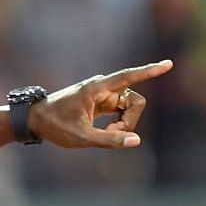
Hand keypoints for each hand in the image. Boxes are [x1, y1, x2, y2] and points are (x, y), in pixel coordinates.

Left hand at [26, 60, 173, 150]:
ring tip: (103, 134)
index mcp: (97, 88)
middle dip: (130, 120)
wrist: (36, 119)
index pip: (129, 77)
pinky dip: (118, 124)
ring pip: (129, 108)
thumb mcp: (81, 137)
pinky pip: (121, 111)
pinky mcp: (102, 102)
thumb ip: (109, 139)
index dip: (150, 71)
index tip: (168, 64)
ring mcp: (103, 94)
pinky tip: (106, 131)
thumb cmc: (55, 126)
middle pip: (135, 101)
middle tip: (111, 134)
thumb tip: (136, 140)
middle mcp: (103, 87)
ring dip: (123, 124)